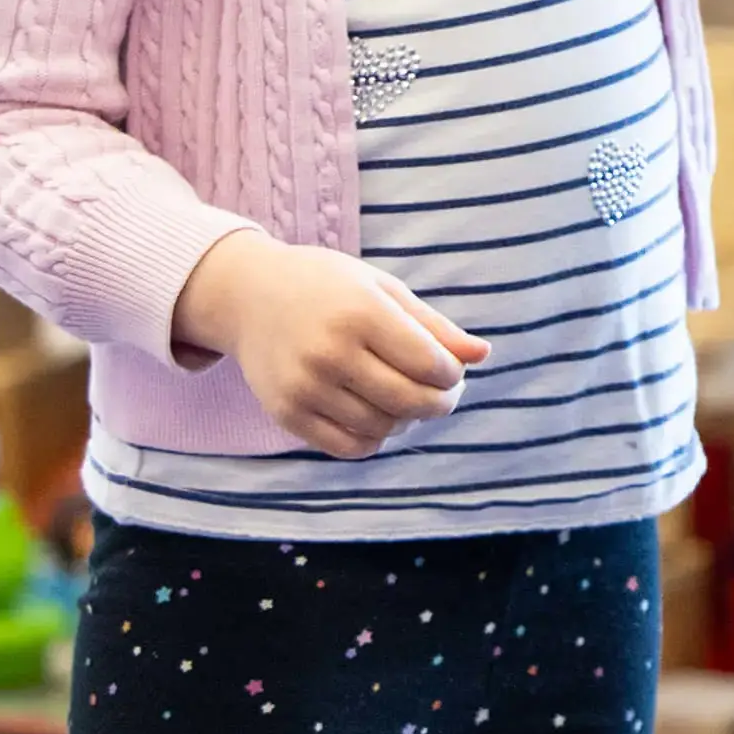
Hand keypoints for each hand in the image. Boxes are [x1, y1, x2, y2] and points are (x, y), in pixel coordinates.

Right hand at [172, 230, 490, 457]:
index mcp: (360, 312)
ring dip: (407, 421)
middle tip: (443, 395)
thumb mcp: (382, 290)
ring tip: (406, 401)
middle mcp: (330, 351)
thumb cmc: (328, 287)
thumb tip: (483, 354)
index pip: (429, 363)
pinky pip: (348, 446)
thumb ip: (433, 325)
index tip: (450, 369)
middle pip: (410, 401)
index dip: (452, 374)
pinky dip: (374, 439)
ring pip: (382, 427)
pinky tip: (377, 416)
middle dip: (440, 403)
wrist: (250, 295)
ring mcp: (305, 386)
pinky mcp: (286, 413)